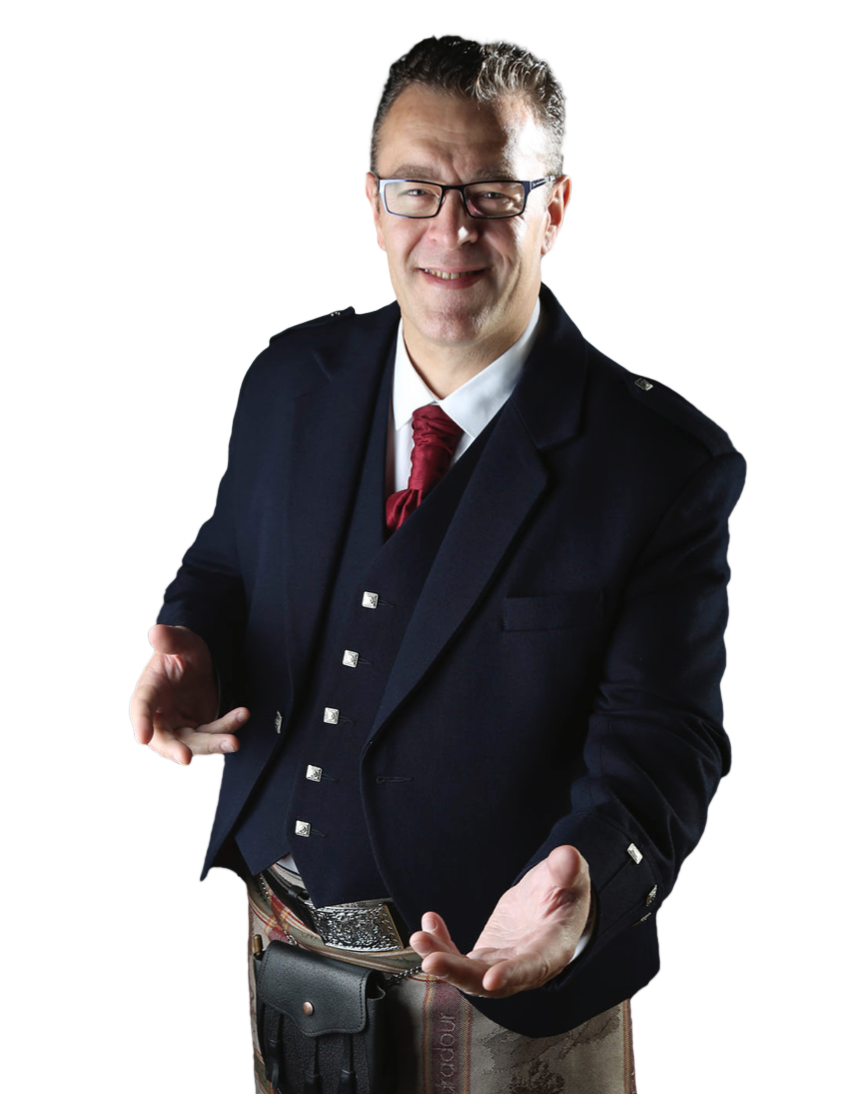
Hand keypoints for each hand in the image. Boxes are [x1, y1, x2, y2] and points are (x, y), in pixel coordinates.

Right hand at [129, 624, 248, 766]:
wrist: (200, 662)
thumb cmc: (183, 651)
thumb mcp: (180, 640)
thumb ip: (170, 639)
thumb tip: (156, 631)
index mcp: (148, 690)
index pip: (141, 706)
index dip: (141, 721)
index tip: (142, 737)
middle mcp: (160, 713)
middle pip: (162, 738)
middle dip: (173, 749)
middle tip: (186, 758)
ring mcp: (179, 724)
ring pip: (191, 742)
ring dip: (211, 744)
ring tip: (233, 741)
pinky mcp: (198, 728)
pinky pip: (212, 733)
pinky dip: (227, 728)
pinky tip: (242, 714)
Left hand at [409, 845, 589, 999]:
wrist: (554, 902)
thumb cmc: (566, 892)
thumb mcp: (571, 876)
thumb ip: (567, 870)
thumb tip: (568, 856)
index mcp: (551, 950)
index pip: (531, 967)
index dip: (512, 975)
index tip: (490, 980)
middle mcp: (525, 967)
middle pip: (489, 979)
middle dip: (458, 972)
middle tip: (431, 960)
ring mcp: (502, 964)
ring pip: (468, 973)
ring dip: (442, 960)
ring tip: (419, 938)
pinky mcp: (485, 957)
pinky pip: (459, 958)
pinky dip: (441, 944)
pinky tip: (429, 923)